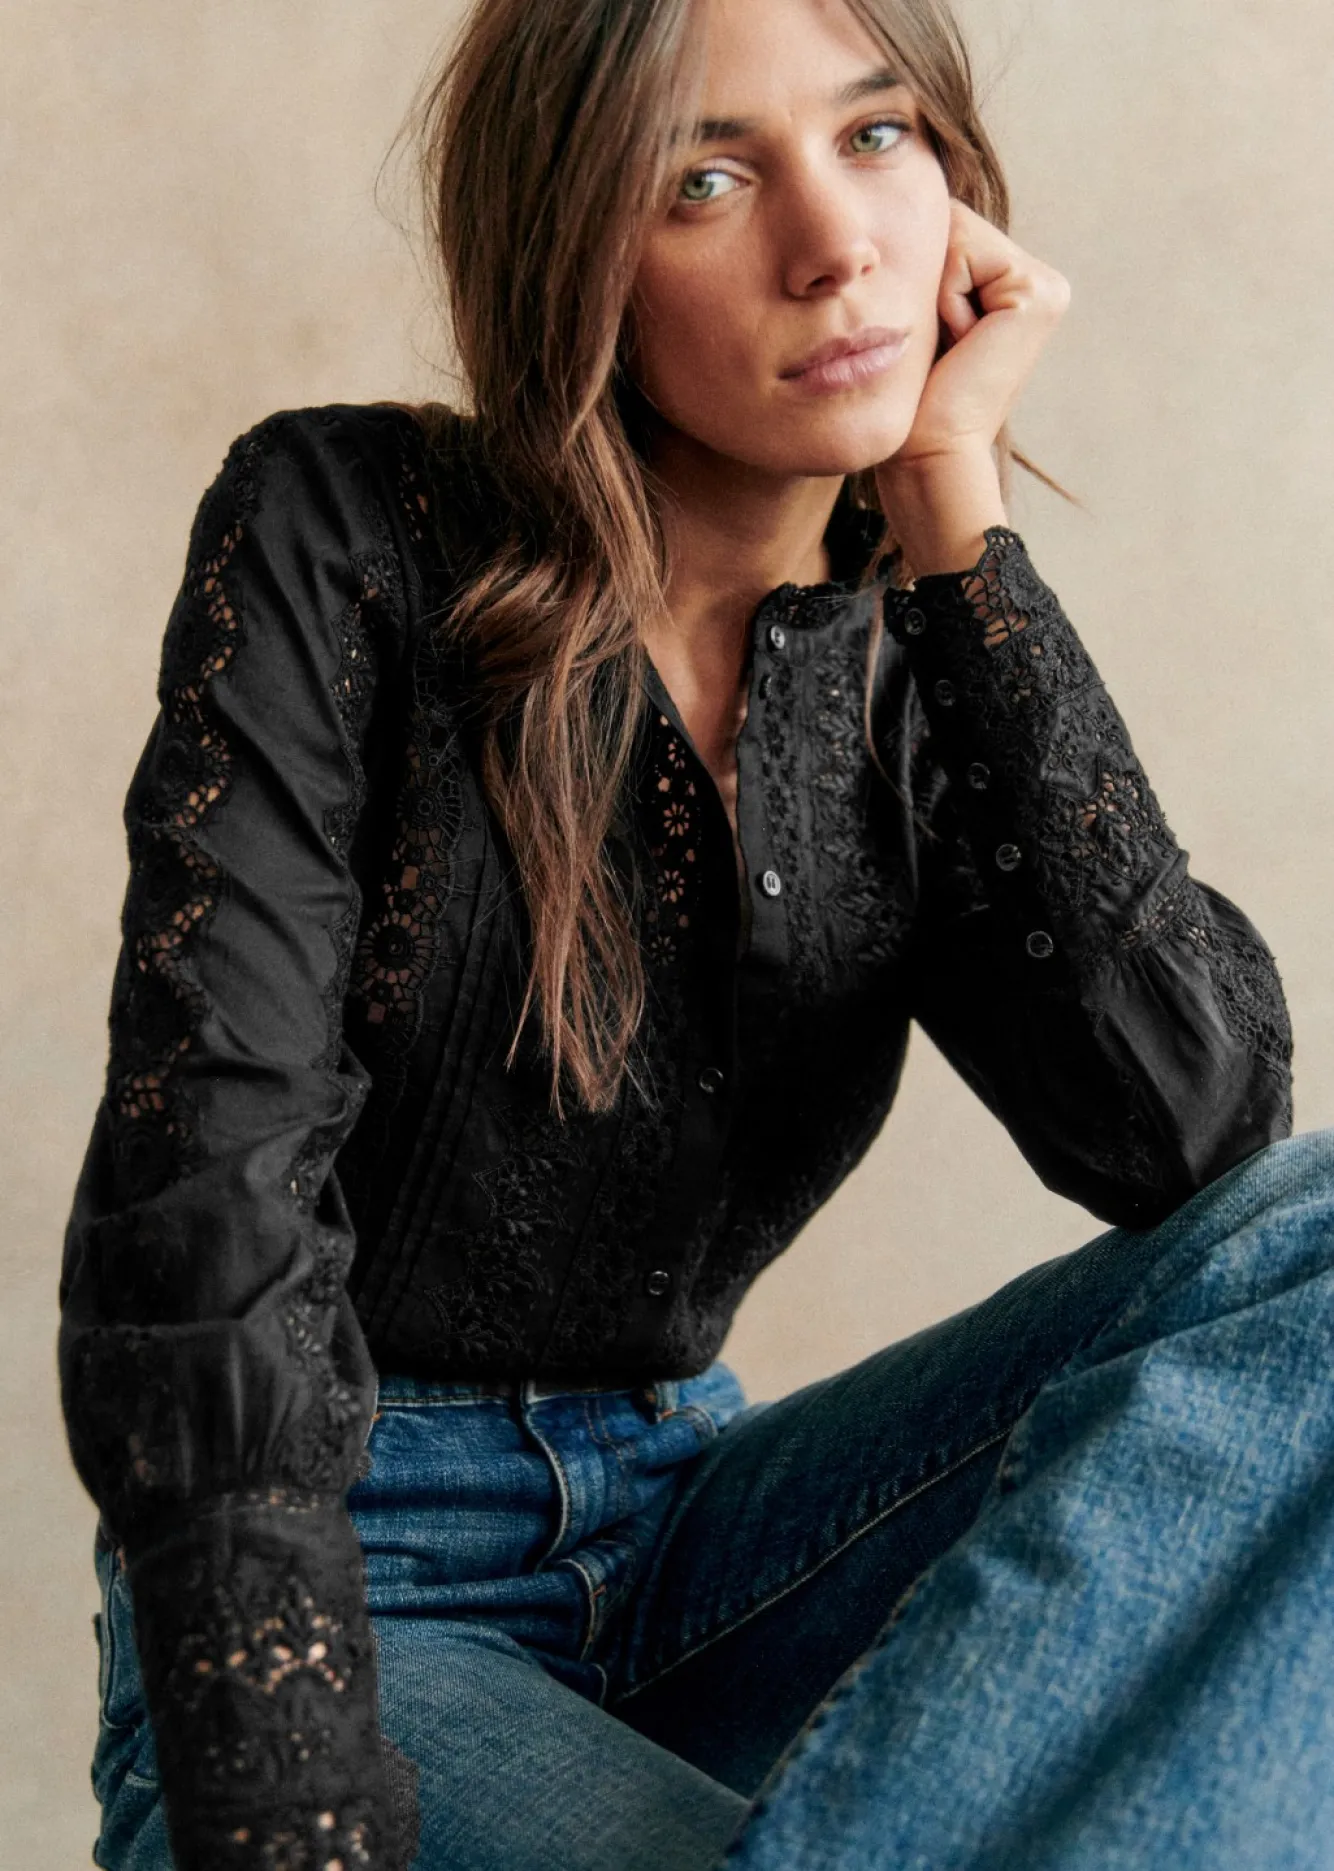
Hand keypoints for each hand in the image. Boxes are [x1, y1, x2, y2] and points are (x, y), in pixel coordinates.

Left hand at [875, 202, 1070, 574]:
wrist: (928, 458)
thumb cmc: (907, 406)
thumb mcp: (911, 325)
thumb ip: (918, 269)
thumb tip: (884, 213)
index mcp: (1008, 289)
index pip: (941, 230)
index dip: (912, 276)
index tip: (925, 342)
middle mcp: (1034, 283)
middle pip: (947, 223)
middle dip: (921, 278)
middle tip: (934, 348)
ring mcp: (1044, 287)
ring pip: (952, 232)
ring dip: (931, 290)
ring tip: (945, 348)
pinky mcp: (1039, 294)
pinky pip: (962, 253)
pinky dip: (943, 297)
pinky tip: (958, 345)